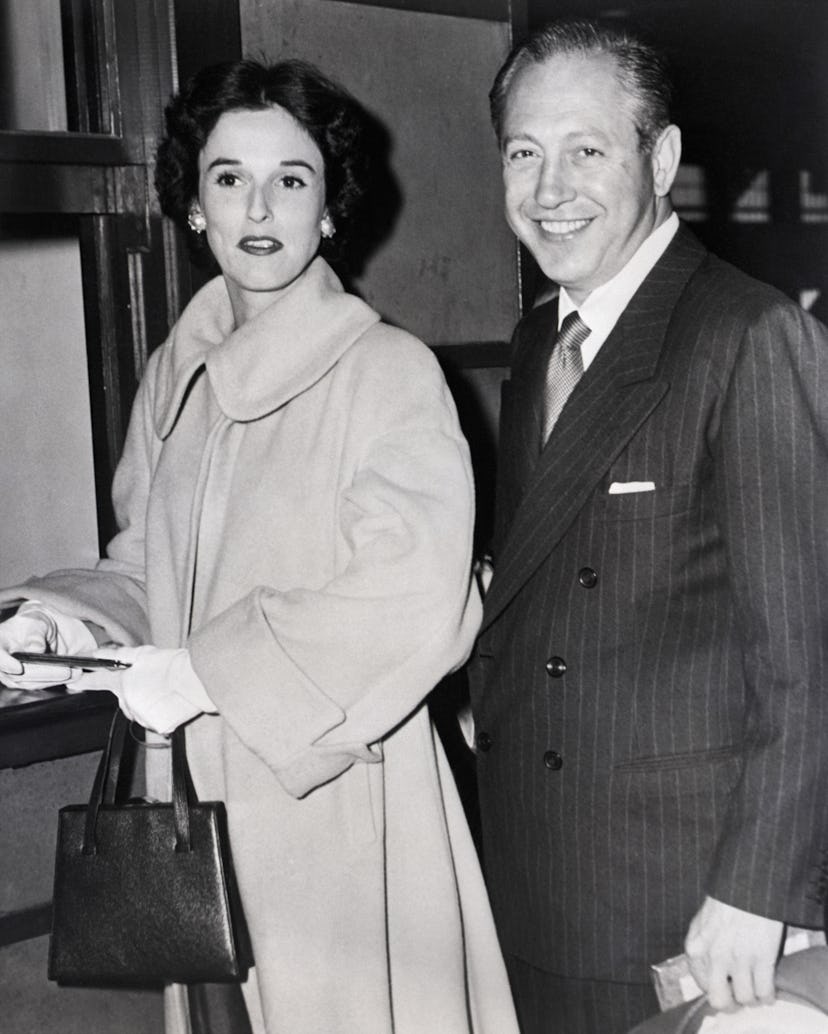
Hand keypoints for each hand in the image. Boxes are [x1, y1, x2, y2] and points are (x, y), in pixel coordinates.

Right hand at [0, 602, 96, 689]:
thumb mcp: (34, 623)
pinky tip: (72, 676)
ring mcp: (11, 676)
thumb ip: (34, 634)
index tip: (17, 668)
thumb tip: (36, 649)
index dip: (5, 663)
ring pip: (31, 683)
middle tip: (67, 671)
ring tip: (76, 672)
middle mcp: (2, 664)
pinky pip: (40, 684)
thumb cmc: (30, 625)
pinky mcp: (24, 682)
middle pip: (19, 675)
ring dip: (55, 680)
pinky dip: (56, 681)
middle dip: (46, 674)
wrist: (33, 633)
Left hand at [68, 645, 216, 734]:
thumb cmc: (170, 665)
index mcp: (121, 682)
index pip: (95, 681)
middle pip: (122, 699)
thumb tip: (99, 653)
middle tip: (150, 681)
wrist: (193, 680)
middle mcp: (126, 701)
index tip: (73, 682)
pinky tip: (168, 701)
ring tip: (162, 690)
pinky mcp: (153, 725)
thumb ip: (119, 654)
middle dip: (132, 692)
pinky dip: (157, 712)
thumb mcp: (143, 653)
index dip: (82, 681)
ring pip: (137, 710)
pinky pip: (151, 719)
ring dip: (145, 703)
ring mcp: (139, 715)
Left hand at [684, 896, 782, 1010]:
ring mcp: (738, 960)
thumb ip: (702, 947)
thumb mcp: (702, 922)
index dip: (716, 989)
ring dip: (752, 997)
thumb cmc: (725, 900)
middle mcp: (713, 957)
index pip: (701, 985)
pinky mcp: (761, 959)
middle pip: (720, 1001)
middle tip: (739, 996)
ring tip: (756, 989)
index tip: (725, 987)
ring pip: (745, 999)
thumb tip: (707, 971)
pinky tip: (768, 988)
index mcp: (695, 947)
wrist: (746, 884)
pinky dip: (768, 995)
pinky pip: (765, 992)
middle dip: (731, 1003)